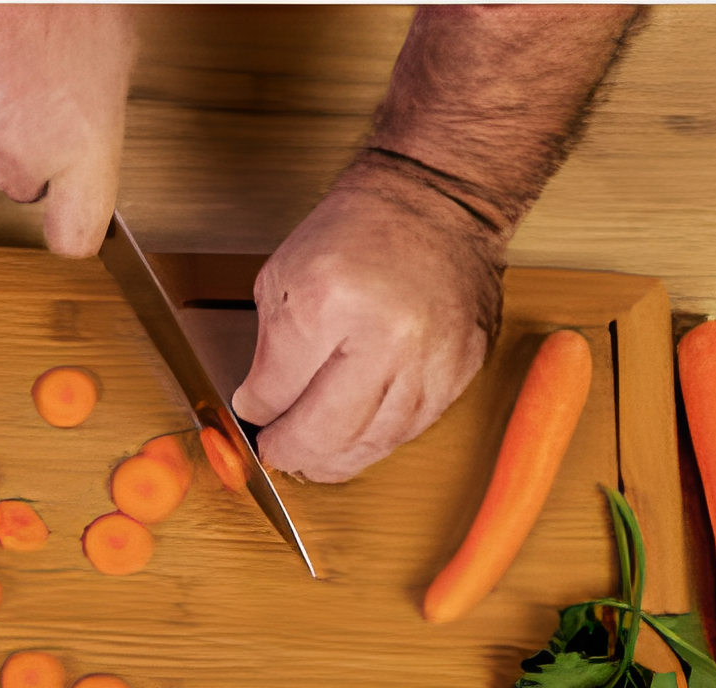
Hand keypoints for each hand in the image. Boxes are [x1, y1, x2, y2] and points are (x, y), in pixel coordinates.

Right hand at [0, 4, 132, 258]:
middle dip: (22, 139)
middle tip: (34, 77)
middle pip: (14, 175)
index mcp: (80, 143)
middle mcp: (14, 148)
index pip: (73, 231)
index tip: (70, 219)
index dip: (71, 220)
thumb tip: (82, 121)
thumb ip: (92, 107)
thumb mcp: (114, 48)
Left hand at [232, 164, 503, 483]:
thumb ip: (269, 352)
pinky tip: (357, 436)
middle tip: (278, 452)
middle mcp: (387, 337)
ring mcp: (432, 359)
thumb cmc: (360, 229)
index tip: (253, 416)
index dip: (259, 413)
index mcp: (330, 302)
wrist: (438, 200)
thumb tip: (261, 409)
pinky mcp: (462, 370)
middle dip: (293, 452)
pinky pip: (411, 429)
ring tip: (313, 457)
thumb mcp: (284, 276)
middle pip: (327, 433)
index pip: (278, 392)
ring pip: (373, 443)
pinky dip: (377, 440)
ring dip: (336, 459)